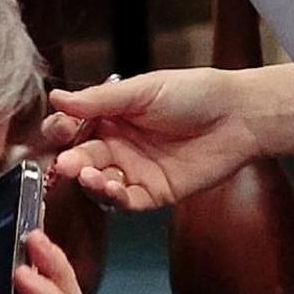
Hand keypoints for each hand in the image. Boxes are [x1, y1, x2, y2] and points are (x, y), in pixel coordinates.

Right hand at [43, 69, 261, 210]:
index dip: (61, 130)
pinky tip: (111, 188)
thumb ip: (99, 100)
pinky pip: (127, 202)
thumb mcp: (142, 90)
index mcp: (112, 115)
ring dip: (89, 181)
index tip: (57, 131)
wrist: (237, 116)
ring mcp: (135, 170)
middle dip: (70, 161)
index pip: (74, 127)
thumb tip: (56, 97)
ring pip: (99, 183)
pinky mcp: (154, 192)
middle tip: (66, 163)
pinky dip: (114, 198)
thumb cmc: (193, 93)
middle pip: (82, 157)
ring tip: (88, 174)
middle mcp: (119, 144)